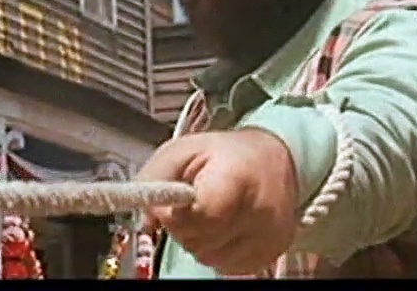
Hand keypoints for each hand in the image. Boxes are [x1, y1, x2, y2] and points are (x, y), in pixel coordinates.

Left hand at [138, 128, 299, 274]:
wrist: (273, 159)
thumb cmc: (225, 154)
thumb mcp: (182, 150)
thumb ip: (155, 179)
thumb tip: (143, 215)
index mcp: (236, 178)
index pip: (198, 217)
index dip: (175, 215)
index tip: (171, 203)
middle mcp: (260, 211)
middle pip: (200, 241)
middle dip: (183, 227)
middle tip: (188, 206)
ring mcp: (268, 236)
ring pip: (210, 258)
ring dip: (199, 240)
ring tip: (207, 214)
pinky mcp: (271, 253)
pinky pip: (227, 266)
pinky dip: (217, 250)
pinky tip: (222, 228)